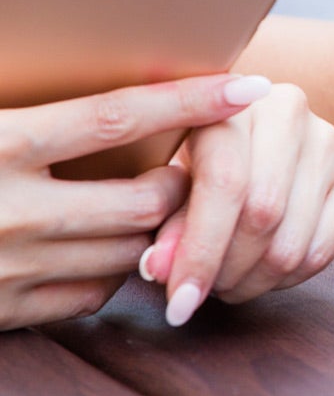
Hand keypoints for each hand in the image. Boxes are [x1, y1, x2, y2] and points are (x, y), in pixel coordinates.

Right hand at [0, 75, 267, 330]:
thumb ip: (44, 113)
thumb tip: (130, 95)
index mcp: (3, 144)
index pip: (118, 118)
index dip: (189, 102)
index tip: (246, 87)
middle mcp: (12, 207)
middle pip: (143, 201)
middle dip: (177, 188)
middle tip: (181, 175)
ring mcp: (12, 263)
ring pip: (131, 252)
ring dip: (153, 233)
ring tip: (146, 213)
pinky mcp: (7, 308)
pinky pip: (94, 294)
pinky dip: (114, 274)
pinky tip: (107, 251)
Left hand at [139, 82, 333, 325]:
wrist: (254, 134)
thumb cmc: (201, 162)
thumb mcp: (171, 182)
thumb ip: (165, 222)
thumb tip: (160, 270)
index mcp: (232, 100)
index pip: (226, 183)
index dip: (200, 251)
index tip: (177, 304)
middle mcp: (290, 109)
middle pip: (264, 215)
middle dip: (226, 271)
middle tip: (201, 292)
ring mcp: (332, 139)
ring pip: (294, 243)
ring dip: (254, 282)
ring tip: (227, 282)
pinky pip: (325, 250)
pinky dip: (289, 279)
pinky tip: (265, 273)